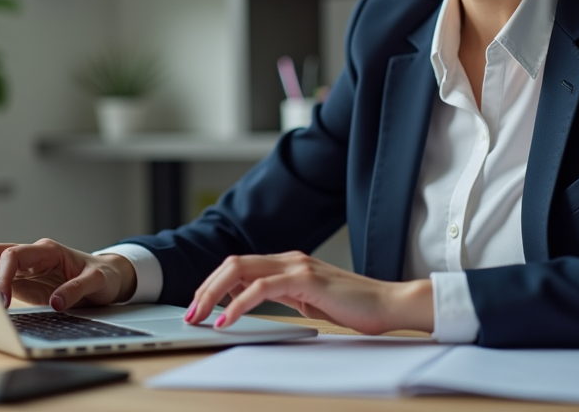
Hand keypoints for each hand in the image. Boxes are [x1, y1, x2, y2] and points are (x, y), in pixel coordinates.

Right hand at [0, 239, 137, 310]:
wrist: (108, 278)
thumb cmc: (103, 275)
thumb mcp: (98, 281)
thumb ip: (77, 289)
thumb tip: (56, 302)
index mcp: (47, 250)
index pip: (13, 255)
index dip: (2, 276)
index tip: (2, 301)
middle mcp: (32, 256)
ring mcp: (24, 269)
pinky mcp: (22, 283)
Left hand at [184, 251, 433, 334]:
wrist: (389, 305)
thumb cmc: (355, 308)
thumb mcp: (310, 302)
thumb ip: (284, 297)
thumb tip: (253, 303)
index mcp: (288, 264)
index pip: (240, 266)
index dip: (214, 284)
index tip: (199, 306)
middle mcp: (289, 259)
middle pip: (232, 263)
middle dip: (204, 288)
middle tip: (190, 313)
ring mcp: (297, 266)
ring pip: (240, 270)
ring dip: (212, 295)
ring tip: (199, 317)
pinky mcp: (306, 279)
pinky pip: (261, 287)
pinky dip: (239, 304)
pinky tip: (227, 320)